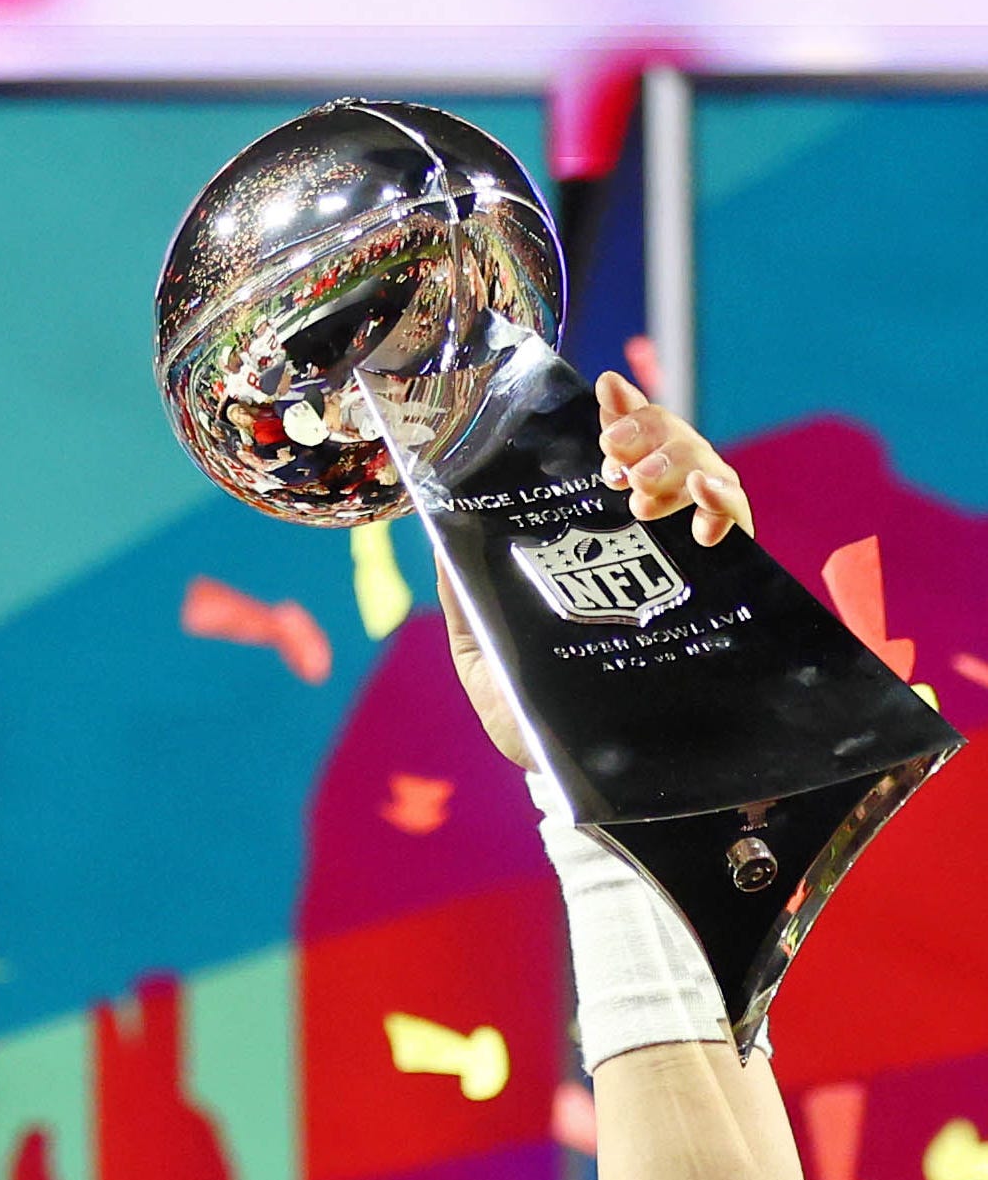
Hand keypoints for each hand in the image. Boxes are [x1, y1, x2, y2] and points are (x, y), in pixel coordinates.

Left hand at [440, 368, 755, 760]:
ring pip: (703, 471)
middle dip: (645, 428)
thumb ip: (466, 596)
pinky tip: (701, 511)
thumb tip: (440, 531)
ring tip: (640, 488)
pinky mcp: (726, 590)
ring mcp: (688, 561)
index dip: (616, 410)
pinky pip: (740, 525)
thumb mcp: (486, 658)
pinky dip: (725, 502)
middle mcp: (646, 541)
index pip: (612, 454)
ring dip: (677, 459)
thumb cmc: (536, 723)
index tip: (603, 390)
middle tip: (615, 449)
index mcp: (594, 543)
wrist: (586, 789)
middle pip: (663, 447)